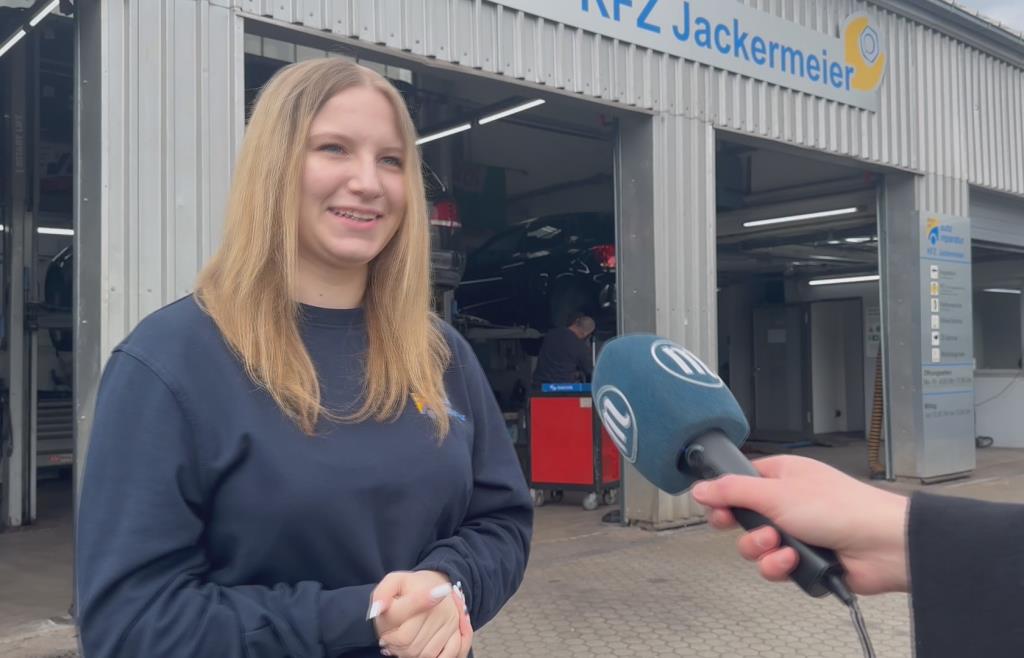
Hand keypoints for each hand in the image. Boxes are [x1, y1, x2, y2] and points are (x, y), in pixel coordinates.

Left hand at [370, 570, 468, 657]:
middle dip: (397, 648)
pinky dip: (430, 657)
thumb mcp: (394, 581)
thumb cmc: (411, 587)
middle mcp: (439, 611)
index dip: (390, 639)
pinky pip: (446, 655)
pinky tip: (419, 650)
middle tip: (391, 641)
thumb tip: (378, 609)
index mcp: (423, 597)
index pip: (403, 634)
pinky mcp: (457, 632)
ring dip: (410, 654)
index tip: (385, 636)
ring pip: (426, 654)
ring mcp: (450, 623)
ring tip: (402, 645)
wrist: (438, 582)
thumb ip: (382, 593)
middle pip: (412, 647)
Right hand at [691, 455, 909, 594]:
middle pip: (744, 519)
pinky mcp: (805, 560)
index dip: (724, 498)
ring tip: (782, 546)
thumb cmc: (842, 508)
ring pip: (757, 548)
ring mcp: (797, 532)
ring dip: (764, 551)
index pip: (739, 483)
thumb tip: (701, 488)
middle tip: (756, 530)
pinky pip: (776, 568)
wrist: (881, 546)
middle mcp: (788, 502)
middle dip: (747, 531)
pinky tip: (796, 560)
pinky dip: (781, 567)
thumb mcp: (776, 494)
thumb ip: (732, 491)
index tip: (717, 510)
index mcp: (782, 476)